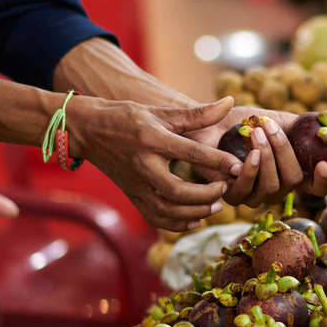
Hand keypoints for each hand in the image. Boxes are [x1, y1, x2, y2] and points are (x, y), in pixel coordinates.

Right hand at [66, 96, 242, 231]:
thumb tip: (229, 102)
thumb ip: (198, 113)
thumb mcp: (161, 111)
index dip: (217, 162)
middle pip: (177, 191)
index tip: (238, 167)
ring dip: (194, 212)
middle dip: (206, 195)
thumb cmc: (128, 117)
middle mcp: (142, 165)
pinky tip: (195, 220)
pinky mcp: (130, 196)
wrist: (88, 130)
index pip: (190, 153)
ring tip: (215, 206)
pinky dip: (176, 224)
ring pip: (165, 210)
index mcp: (153, 139)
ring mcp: (134, 184)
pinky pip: (154, 218)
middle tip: (225, 189)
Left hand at [184, 107, 326, 207]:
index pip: (316, 186)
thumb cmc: (244, 122)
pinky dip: (250, 171)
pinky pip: (247, 191)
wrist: (210, 122)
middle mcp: (276, 187)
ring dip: (267, 157)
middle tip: (269, 127)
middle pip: (294, 181)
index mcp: (290, 171)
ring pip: (273, 187)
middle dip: (284, 152)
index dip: (324, 180)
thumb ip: (300, 125)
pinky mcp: (232, 196)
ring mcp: (255, 195)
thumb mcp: (276, 118)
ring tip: (257, 133)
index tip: (324, 165)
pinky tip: (249, 154)